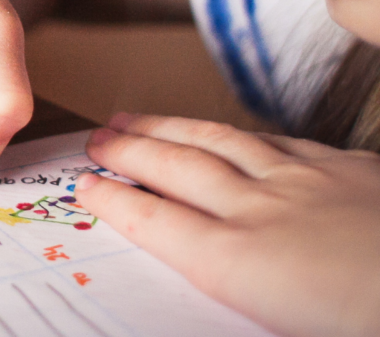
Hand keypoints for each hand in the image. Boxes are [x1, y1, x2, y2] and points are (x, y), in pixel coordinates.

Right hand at [76, 113, 379, 336]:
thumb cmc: (365, 318)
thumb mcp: (284, 327)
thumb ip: (241, 293)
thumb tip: (208, 271)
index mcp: (243, 264)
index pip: (157, 224)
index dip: (115, 202)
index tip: (84, 186)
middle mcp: (265, 212)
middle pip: (178, 170)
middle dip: (129, 151)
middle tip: (96, 138)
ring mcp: (310, 183)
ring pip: (222, 143)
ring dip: (171, 129)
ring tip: (138, 119)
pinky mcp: (354, 171)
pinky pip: (280, 141)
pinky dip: (242, 134)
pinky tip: (235, 133)